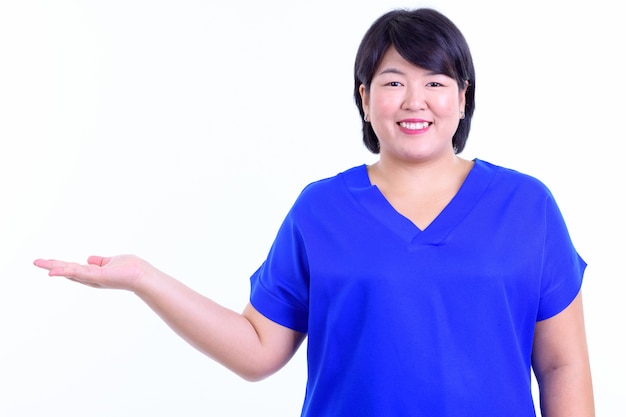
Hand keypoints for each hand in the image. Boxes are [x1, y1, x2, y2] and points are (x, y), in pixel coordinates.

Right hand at [33, 255, 151, 290]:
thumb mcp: (112, 261)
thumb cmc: (131, 268)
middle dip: (52, 266)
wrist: (142, 275)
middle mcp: (91, 278)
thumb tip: (89, 259)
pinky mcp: (96, 277)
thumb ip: (100, 261)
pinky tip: (52, 272)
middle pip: (67, 271)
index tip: (46, 262)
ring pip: (69, 271)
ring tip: (38, 263)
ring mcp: (93, 278)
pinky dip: (64, 272)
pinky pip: (77, 273)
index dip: (60, 266)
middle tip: (35, 262)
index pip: (73, 268)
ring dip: (53, 267)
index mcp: (93, 273)